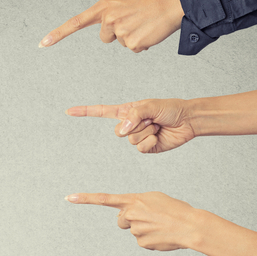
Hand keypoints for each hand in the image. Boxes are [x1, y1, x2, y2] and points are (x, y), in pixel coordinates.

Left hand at [40, 0, 182, 51]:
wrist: (172, 2)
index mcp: (103, 7)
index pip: (75, 22)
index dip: (58, 34)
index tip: (42, 44)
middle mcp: (109, 20)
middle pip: (104, 37)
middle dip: (117, 31)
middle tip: (132, 17)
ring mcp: (121, 32)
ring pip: (120, 42)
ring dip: (131, 35)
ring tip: (142, 21)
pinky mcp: (134, 43)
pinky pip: (134, 49)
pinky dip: (142, 42)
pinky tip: (149, 29)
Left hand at [66, 191, 204, 250]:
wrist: (190, 225)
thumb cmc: (175, 209)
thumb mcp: (154, 198)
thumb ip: (136, 203)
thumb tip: (123, 216)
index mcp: (133, 200)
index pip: (104, 198)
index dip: (85, 198)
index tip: (68, 198)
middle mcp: (130, 214)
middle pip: (121, 220)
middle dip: (131, 220)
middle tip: (150, 218)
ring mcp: (135, 230)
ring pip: (133, 231)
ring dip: (144, 230)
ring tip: (161, 226)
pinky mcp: (141, 243)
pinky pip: (141, 242)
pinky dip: (150, 240)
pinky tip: (162, 236)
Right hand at [67, 99, 197, 153]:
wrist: (187, 121)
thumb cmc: (170, 108)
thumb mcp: (150, 106)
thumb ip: (134, 116)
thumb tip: (122, 130)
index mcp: (127, 111)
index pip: (101, 112)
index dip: (85, 112)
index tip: (69, 111)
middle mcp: (130, 125)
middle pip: (118, 132)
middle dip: (135, 126)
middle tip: (151, 120)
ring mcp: (137, 137)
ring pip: (131, 141)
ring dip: (146, 134)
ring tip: (157, 127)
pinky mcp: (146, 148)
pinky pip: (141, 149)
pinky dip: (151, 143)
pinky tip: (159, 137)